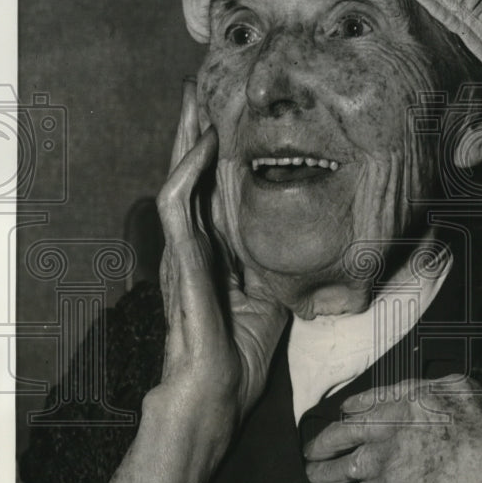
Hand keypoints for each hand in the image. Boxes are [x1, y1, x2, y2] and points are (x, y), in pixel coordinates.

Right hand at [155, 79, 286, 462]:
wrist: (214, 396)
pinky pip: (179, 205)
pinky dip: (189, 170)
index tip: (225, 116)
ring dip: (186, 136)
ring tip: (195, 96)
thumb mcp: (269, 301)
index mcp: (210, 255)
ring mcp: (181, 252)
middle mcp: (191, 246)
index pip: (209, 192)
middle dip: (192, 130)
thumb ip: (273, 268)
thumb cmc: (236, 357)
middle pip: (189, 176)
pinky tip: (202, 141)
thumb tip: (303, 246)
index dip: (213, 155)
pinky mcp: (180, 261)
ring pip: (178, 179)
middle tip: (199, 86)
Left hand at [304, 375, 481, 482]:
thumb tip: (467, 428)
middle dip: (333, 437)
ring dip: (328, 471)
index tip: (346, 408)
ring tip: (314, 476)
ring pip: (350, 460)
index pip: (390, 393)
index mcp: (435, 393)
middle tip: (314, 446)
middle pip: (358, 425)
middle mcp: (406, 416)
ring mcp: (392, 450)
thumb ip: (466, 417)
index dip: (364, 403)